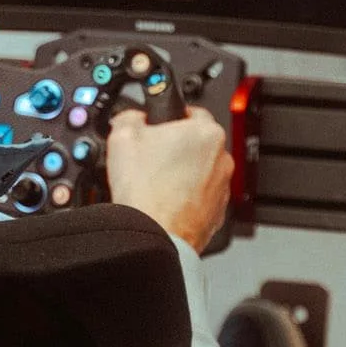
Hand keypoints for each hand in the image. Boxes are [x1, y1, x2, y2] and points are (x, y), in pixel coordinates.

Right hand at [105, 107, 233, 254]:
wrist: (155, 235)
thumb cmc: (146, 192)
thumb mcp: (123, 136)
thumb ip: (131, 117)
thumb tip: (132, 117)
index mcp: (206, 132)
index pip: (190, 111)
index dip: (167, 119)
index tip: (156, 127)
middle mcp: (222, 158)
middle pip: (195, 143)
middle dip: (174, 147)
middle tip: (150, 158)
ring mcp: (222, 187)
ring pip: (199, 170)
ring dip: (181, 173)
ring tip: (155, 183)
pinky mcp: (218, 212)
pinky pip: (201, 196)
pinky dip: (186, 197)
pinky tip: (165, 201)